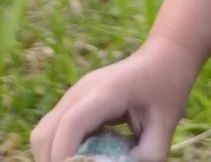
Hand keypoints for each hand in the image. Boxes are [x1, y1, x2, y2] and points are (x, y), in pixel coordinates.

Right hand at [30, 38, 203, 161]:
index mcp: (106, 92)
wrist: (163, 58)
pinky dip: (59, 148)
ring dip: (52, 155)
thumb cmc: (168, 89)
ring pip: (43, 133)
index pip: (71, 124)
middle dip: (53, 161)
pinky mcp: (73, 103)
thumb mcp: (165, 126)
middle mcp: (81, 92)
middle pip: (46, 133)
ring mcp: (73, 96)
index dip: (65, 155)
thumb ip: (146, 155)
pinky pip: (52, 130)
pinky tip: (81, 156)